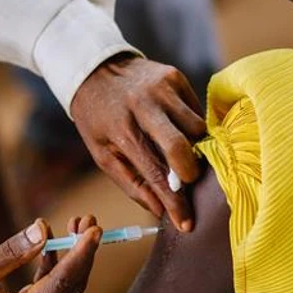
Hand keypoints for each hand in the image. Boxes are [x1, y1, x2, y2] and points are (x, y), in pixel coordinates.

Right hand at [0, 218, 101, 292]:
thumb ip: (11, 252)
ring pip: (63, 289)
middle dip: (82, 253)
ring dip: (71, 258)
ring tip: (74, 225)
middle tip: (88, 221)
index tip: (93, 229)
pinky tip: (51, 244)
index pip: (61, 283)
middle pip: (70, 288)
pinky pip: (49, 292)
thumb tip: (43, 229)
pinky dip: (54, 267)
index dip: (81, 254)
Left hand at [70, 53, 205, 231]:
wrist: (95, 69)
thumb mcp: (102, 153)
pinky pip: (195, 109)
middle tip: (188, 182)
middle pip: (182, 145)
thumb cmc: (98, 119)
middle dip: (190, 172)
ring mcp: (162, 88)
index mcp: (122, 130)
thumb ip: (131, 183)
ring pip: (197, 127)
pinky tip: (177, 127)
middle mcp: (144, 106)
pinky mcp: (174, 76)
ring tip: (181, 152)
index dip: (174, 202)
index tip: (186, 223)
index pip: (155, 173)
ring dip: (195, 147)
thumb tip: (160, 209)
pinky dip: (191, 124)